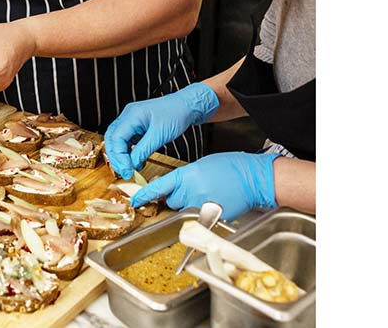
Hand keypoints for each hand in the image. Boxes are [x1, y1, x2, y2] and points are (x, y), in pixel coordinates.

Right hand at [104, 83, 218, 178]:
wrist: (186, 106)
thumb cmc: (176, 114)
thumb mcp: (159, 135)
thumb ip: (143, 150)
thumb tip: (132, 165)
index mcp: (131, 115)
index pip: (115, 138)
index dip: (119, 157)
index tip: (126, 170)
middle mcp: (128, 116)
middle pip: (111, 139)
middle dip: (116, 158)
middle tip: (125, 172)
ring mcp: (131, 121)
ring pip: (117, 141)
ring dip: (121, 156)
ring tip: (130, 169)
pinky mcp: (137, 127)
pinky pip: (127, 141)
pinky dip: (129, 153)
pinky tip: (136, 161)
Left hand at [130, 152, 279, 220]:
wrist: (252, 178)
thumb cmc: (230, 168)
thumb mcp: (200, 166)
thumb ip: (184, 178)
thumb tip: (173, 187)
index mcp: (186, 176)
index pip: (158, 188)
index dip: (145, 195)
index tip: (136, 200)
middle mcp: (191, 193)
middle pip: (172, 202)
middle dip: (177, 198)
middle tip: (193, 190)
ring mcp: (201, 208)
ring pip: (184, 212)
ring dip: (190, 206)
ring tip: (207, 196)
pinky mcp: (212, 219)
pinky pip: (199, 220)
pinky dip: (203, 215)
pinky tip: (214, 204)